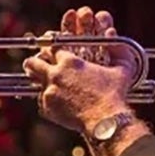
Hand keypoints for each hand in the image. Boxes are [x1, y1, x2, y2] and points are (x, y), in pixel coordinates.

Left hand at [21, 7, 139, 132]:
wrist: (104, 120)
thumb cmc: (114, 94)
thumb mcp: (121, 69)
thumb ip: (119, 51)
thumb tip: (114, 35)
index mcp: (70, 62)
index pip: (52, 48)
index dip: (50, 49)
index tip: (50, 51)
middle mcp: (55, 74)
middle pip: (33, 62)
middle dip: (33, 62)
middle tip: (33, 64)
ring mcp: (49, 92)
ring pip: (34, 83)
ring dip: (36, 81)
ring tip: (37, 81)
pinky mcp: (47, 108)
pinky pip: (41, 102)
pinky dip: (46, 102)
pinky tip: (54, 102)